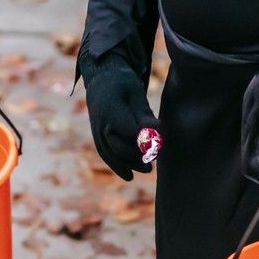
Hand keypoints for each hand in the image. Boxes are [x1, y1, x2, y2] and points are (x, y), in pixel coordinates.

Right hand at [81, 52, 158, 180]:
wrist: (100, 83)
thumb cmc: (123, 85)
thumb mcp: (136, 93)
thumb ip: (144, 114)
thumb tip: (158, 131)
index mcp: (111, 110)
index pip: (130, 132)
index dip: (146, 139)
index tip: (161, 140)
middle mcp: (101, 125)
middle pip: (120, 148)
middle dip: (139, 154)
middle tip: (157, 155)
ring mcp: (97, 135)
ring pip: (113, 156)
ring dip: (131, 165)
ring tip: (148, 169)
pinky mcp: (99, 141)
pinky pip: (107, 157)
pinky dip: (118, 168)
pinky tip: (130, 176)